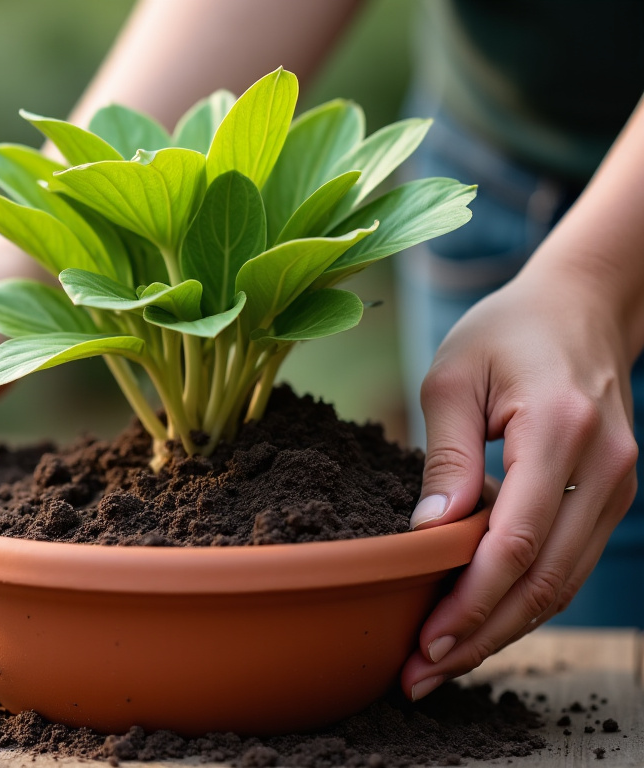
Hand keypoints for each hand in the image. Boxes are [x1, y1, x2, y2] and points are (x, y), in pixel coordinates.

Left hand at [400, 267, 638, 700]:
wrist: (582, 306)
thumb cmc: (505, 332)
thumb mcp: (453, 374)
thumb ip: (445, 453)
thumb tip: (430, 534)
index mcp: (561, 429)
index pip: (516, 541)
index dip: (471, 601)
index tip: (423, 641)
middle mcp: (604, 466)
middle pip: (544, 579)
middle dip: (481, 635)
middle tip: (419, 675)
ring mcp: (618, 485)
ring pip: (562, 583)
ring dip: (503, 630)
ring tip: (440, 663)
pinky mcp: (611, 495)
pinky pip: (569, 563)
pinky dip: (525, 600)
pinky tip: (478, 622)